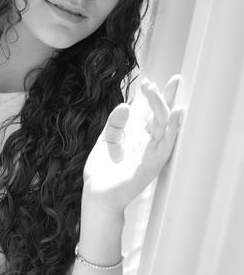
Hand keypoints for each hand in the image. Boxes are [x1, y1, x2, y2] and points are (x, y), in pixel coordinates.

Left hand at [82, 75, 182, 214]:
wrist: (98, 195)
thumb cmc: (102, 173)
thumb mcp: (107, 141)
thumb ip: (116, 124)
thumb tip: (125, 105)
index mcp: (137, 139)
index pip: (150, 115)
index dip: (153, 98)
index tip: (151, 82)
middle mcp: (148, 145)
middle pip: (162, 117)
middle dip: (168, 97)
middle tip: (175, 79)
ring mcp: (152, 154)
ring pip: (164, 125)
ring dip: (162, 105)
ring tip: (157, 88)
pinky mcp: (153, 163)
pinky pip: (167, 142)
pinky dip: (173, 127)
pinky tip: (177, 112)